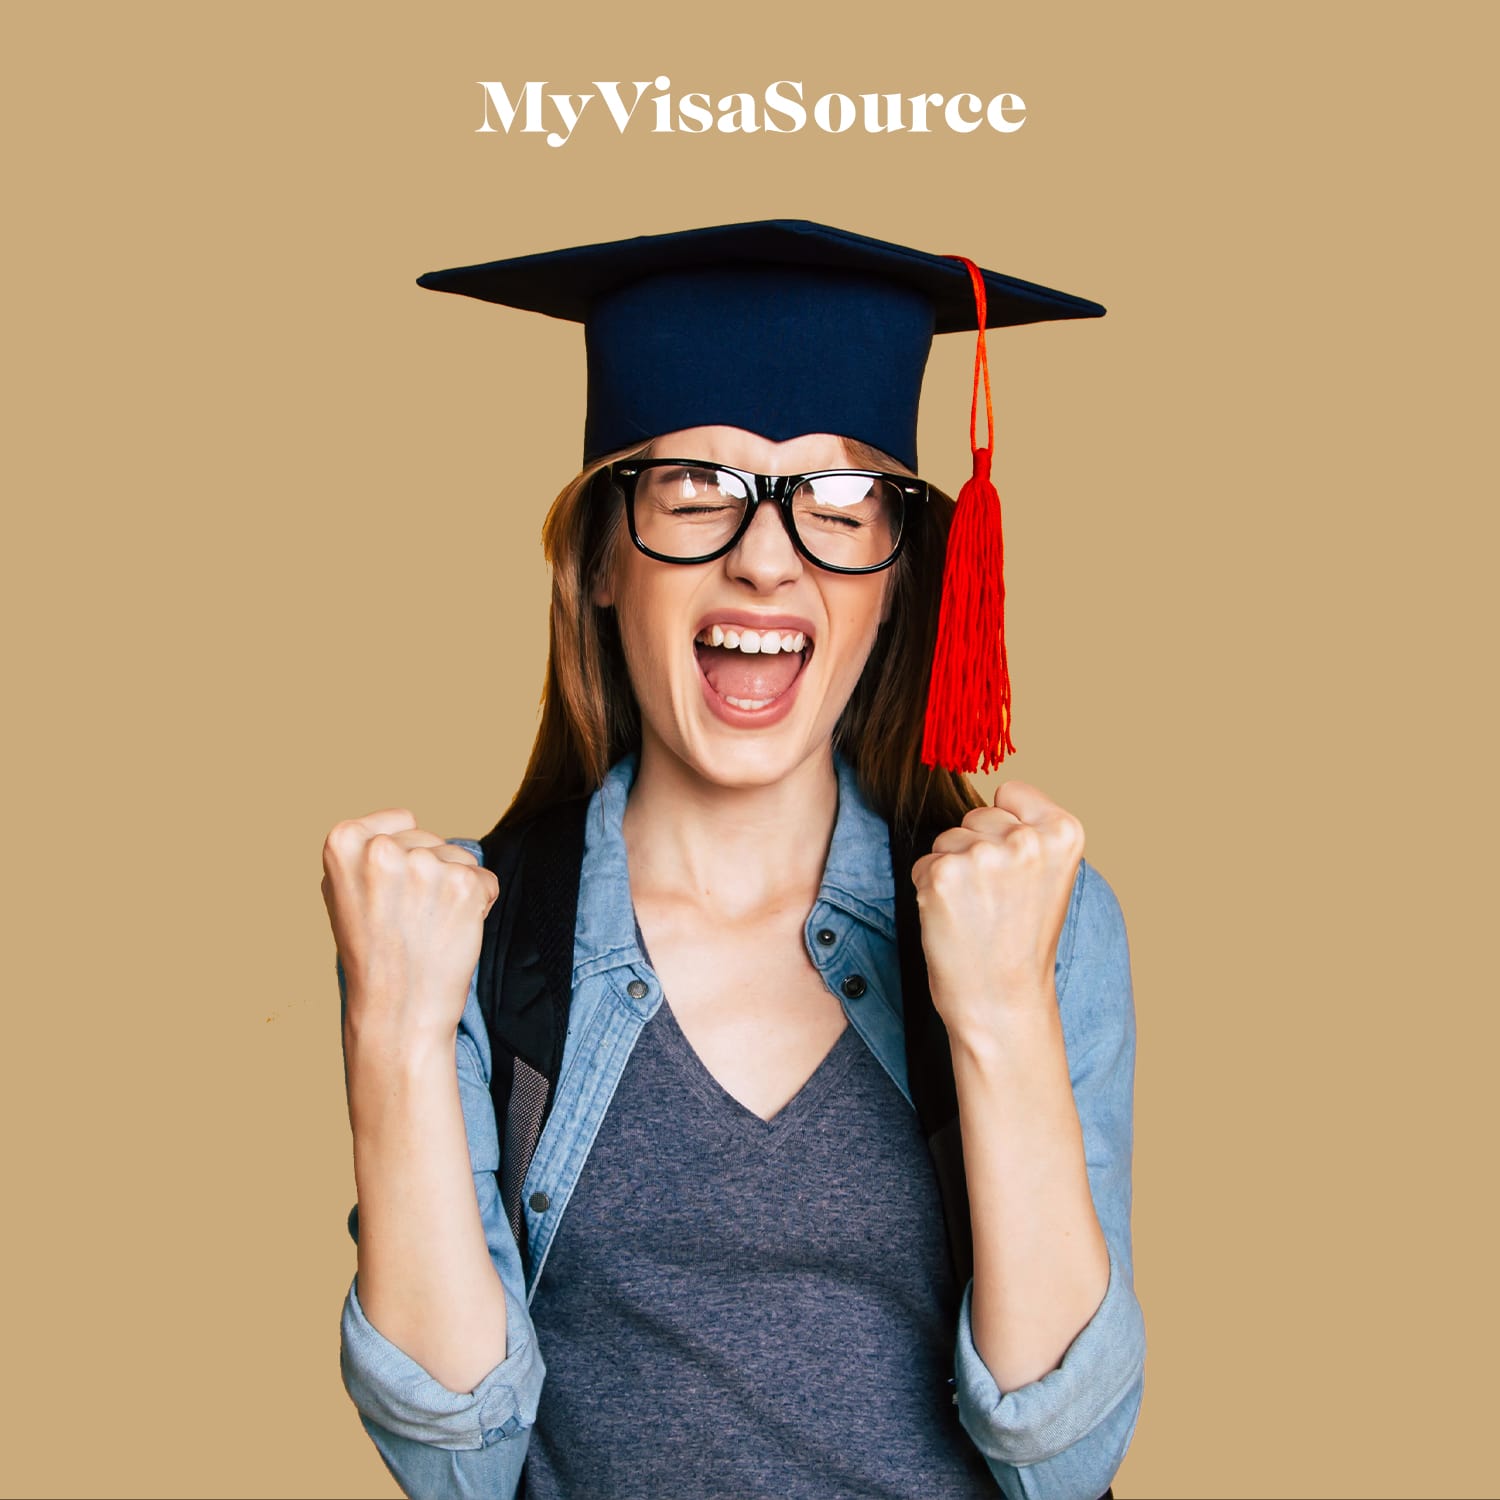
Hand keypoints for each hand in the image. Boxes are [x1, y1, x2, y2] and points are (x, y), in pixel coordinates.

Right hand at [321, 810, 498, 1047]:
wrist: (397, 1011)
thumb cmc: (370, 955)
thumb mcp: (342, 892)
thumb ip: (365, 851)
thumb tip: (402, 820)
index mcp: (343, 841)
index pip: (402, 820)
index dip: (404, 857)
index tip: (389, 893)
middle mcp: (382, 849)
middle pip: (432, 839)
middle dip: (430, 873)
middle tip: (408, 920)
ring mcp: (425, 866)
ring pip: (460, 858)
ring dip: (454, 889)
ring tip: (428, 928)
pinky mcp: (464, 885)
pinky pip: (485, 879)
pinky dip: (478, 904)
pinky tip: (452, 932)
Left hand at [910, 781, 1084, 1035]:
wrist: (1003, 1001)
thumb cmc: (1022, 942)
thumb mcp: (1050, 877)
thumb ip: (1029, 833)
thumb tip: (993, 796)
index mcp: (1064, 832)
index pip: (1012, 792)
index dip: (1005, 828)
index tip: (1016, 871)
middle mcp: (1026, 838)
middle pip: (976, 815)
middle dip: (976, 849)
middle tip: (994, 901)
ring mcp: (984, 855)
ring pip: (947, 839)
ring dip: (952, 870)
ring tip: (976, 912)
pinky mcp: (944, 874)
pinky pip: (924, 863)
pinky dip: (929, 889)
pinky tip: (953, 919)